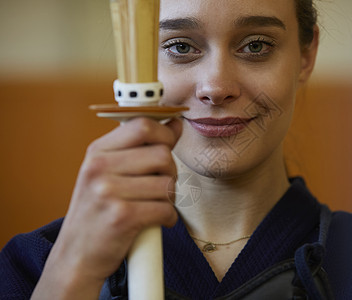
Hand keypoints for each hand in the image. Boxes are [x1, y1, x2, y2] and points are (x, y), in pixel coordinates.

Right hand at [32, 117, 181, 298]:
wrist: (76, 256)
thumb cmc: (97, 211)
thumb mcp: (108, 172)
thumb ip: (141, 146)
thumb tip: (176, 123)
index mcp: (97, 151)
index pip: (142, 125)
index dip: (165, 133)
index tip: (169, 144)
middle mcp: (99, 167)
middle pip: (162, 154)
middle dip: (171, 172)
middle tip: (160, 186)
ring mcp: (108, 192)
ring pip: (168, 183)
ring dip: (170, 198)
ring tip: (154, 205)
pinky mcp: (121, 217)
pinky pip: (166, 209)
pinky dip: (168, 218)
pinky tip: (156, 221)